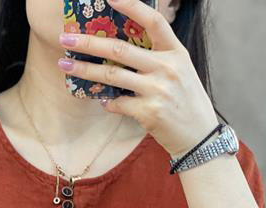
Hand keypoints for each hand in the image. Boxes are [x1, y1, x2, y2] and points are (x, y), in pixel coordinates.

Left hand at [57, 0, 218, 156]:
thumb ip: (157, 57)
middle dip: (88, 43)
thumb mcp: (180, 71)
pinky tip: (102, 101)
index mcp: (176, 52)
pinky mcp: (149, 112)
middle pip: (120, 49)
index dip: (131, 6)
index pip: (153, 21)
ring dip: (85, 71)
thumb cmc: (186, 101)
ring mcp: (157, 90)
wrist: (199, 137)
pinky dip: (107, 102)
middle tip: (66, 39)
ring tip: (65, 65)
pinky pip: (118, 103)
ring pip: (112, 76)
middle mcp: (167, 67)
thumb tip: (121, 49)